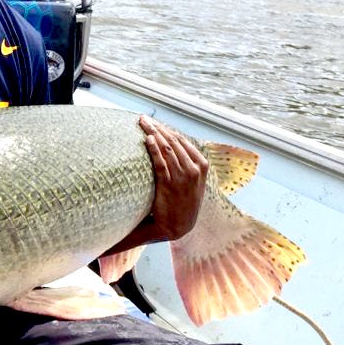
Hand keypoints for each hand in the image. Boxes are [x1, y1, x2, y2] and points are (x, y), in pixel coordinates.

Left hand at [139, 115, 208, 240]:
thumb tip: (172, 145)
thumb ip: (187, 163)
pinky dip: (154, 149)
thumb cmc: (183, 201)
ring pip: (167, 148)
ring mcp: (182, 177)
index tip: (153, 122)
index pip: (181, 140)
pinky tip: (147, 140)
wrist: (179, 225)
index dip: (166, 129)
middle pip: (173, 141)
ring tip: (141, 124)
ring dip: (153, 133)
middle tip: (143, 119)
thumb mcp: (193, 181)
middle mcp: (194, 169)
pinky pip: (160, 163)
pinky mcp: (169, 185)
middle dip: (157, 127)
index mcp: (202, 165)